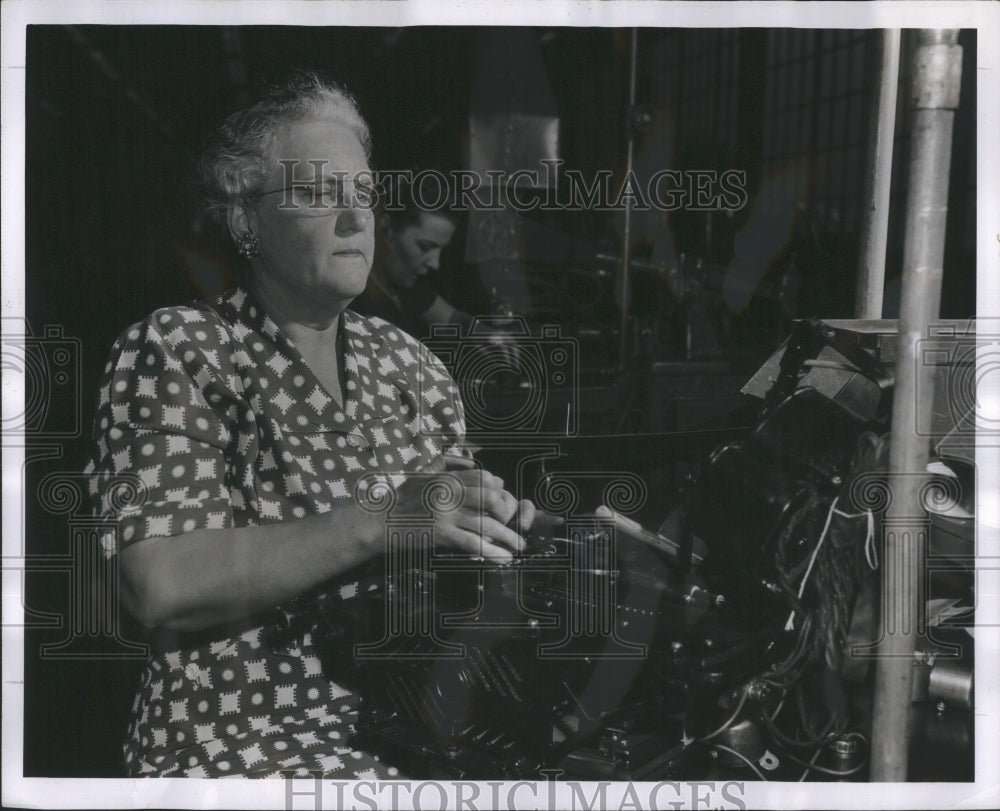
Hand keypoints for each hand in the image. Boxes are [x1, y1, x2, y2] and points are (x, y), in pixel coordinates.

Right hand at [393, 455, 533, 562]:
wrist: (380, 521)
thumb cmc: (402, 497)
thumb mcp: (423, 473)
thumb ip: (447, 463)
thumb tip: (472, 462)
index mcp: (448, 478)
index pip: (485, 478)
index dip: (499, 490)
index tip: (503, 501)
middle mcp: (450, 493)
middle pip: (492, 499)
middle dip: (507, 513)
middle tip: (513, 524)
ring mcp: (446, 514)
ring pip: (486, 523)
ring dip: (508, 536)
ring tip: (519, 545)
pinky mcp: (441, 534)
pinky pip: (472, 543)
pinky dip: (491, 552)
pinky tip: (504, 558)